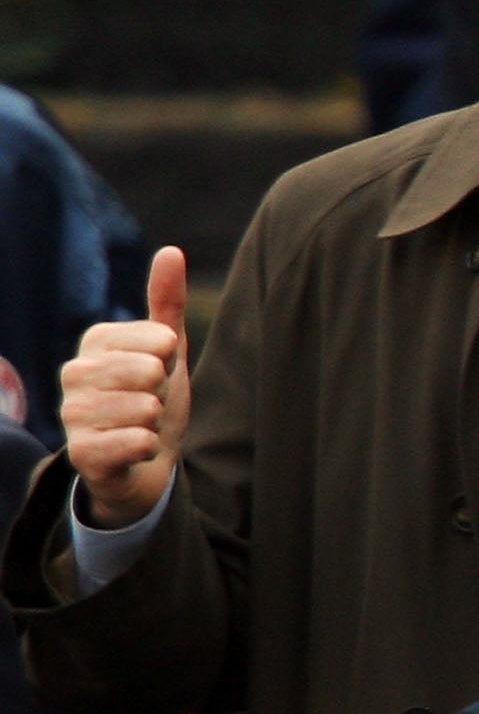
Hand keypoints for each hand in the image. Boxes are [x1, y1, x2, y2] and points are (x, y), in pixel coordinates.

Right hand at [62, 249, 190, 526]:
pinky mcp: (80, 454)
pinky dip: (148, 446)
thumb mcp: (168, 348)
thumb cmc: (153, 397)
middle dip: (163, 392)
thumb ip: (167, 302)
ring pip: (144, 408)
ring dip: (156, 421)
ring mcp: (72, 414)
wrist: (144, 462)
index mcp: (96, 342)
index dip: (172, 361)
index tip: (158, 374)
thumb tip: (171, 251)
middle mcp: (74, 374)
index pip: (159, 338)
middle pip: (150, 372)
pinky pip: (134, 441)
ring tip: (142, 425)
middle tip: (150, 403)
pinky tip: (137, 448)